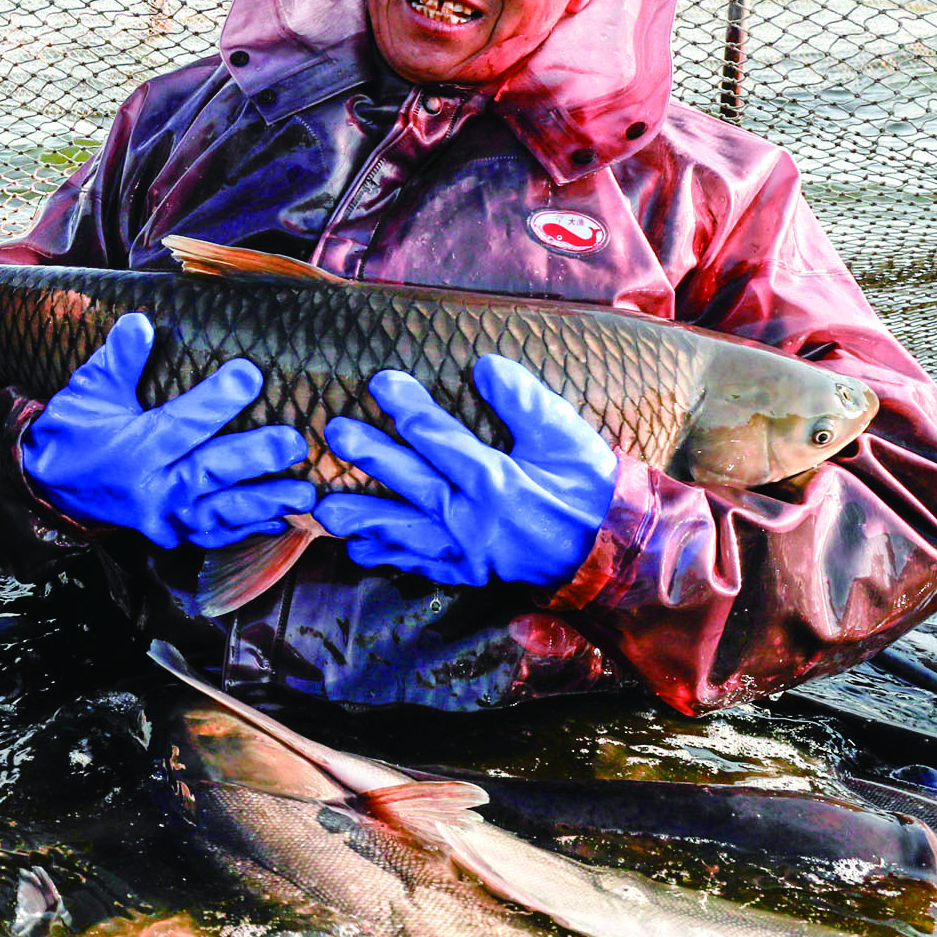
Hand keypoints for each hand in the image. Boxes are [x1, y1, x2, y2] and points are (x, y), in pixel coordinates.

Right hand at [20, 313, 312, 549]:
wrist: (48, 485)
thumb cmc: (74, 432)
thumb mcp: (89, 390)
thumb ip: (118, 359)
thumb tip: (140, 322)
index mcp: (133, 449)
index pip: (180, 424)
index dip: (215, 400)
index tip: (250, 374)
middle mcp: (151, 488)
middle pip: (208, 473)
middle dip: (253, 458)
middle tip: (294, 442)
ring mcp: (163, 517)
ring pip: (219, 513)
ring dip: (264, 502)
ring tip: (305, 492)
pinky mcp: (171, 534)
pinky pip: (213, 536)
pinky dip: (248, 530)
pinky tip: (281, 519)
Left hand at [314, 354, 616, 586]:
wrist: (614, 552)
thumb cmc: (589, 486)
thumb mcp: (567, 437)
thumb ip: (526, 402)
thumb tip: (485, 365)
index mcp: (499, 482)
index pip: (442, 439)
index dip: (408, 408)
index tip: (380, 381)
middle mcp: (475, 520)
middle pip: (413, 484)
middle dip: (371, 457)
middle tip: (334, 432)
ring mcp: (468, 551)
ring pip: (406, 533)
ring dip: (363, 519)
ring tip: (322, 510)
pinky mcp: (468, 571)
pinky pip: (422, 566)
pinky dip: (389, 558)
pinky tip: (357, 550)